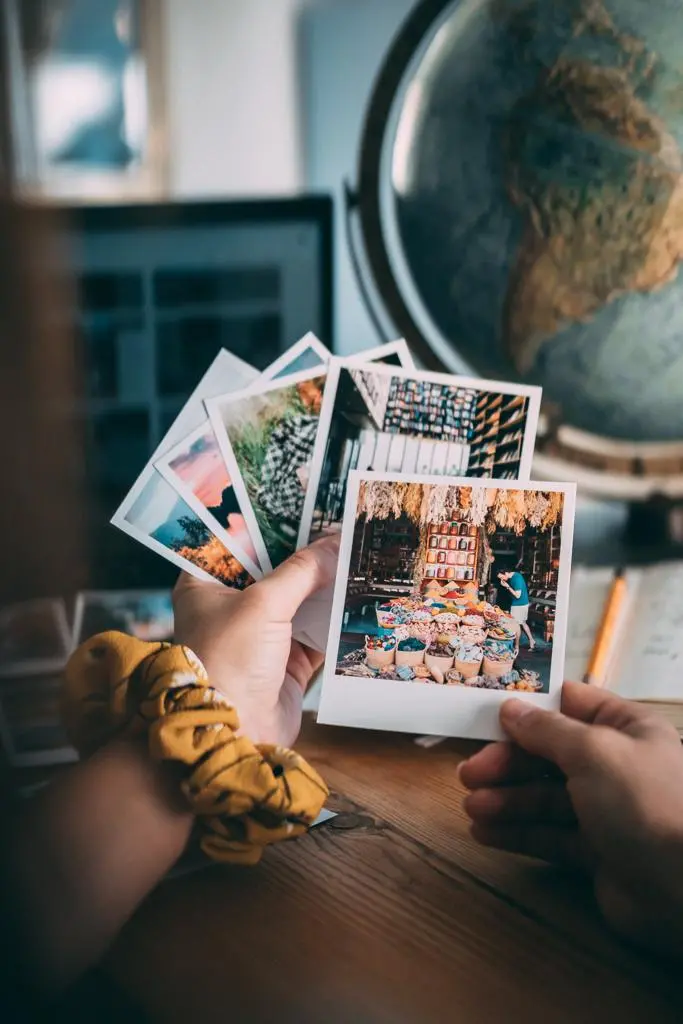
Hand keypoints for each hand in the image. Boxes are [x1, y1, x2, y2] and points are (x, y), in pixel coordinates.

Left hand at [172, 535, 339, 746]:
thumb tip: (334, 542)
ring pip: (299, 599)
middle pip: (274, 568)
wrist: (233, 733)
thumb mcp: (263, 604)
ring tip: (357, 554)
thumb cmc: (227, 662)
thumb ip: (302, 570)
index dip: (272, 521)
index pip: (240, 540)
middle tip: (340, 526)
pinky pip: (317, 630)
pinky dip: (336, 616)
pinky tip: (360, 595)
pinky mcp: (286, 661)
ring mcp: (260, 634)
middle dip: (307, 553)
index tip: (306, 504)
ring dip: (326, 583)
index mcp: (205, 584)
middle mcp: (231, 606)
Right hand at [460, 682, 682, 952]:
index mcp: (625, 729)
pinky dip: (518, 833)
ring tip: (472, 808)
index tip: (488, 716)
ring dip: (506, 800)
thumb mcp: (593, 751)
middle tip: (470, 773)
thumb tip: (512, 708)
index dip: (530, 710)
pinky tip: (485, 832)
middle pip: (549, 756)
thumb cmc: (643, 801)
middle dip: (507, 763)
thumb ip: (547, 730)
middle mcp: (616, 766)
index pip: (571, 707)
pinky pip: (550, 836)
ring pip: (545, 798)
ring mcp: (607, 812)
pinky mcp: (597, 854)